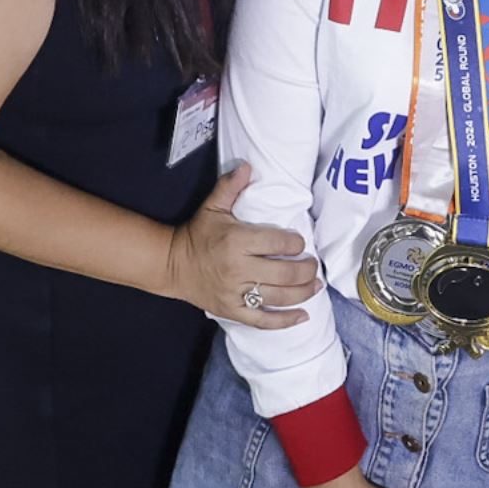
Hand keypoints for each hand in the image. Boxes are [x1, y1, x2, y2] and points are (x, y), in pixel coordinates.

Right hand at [164, 163, 322, 326]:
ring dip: (303, 293)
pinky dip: (285, 321)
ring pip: (278, 297)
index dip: (296, 242)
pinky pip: (263, 320)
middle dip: (306, 270)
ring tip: (316, 285)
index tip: (300, 242)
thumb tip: (248, 166)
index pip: (278, 242)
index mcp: (237, 241)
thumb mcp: (212, 207)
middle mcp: (238, 269)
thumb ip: (230, 187)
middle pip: (284, 273)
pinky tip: (303, 316)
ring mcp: (235, 293)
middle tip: (314, 265)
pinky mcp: (232, 311)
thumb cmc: (198, 234)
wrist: (172, 265)